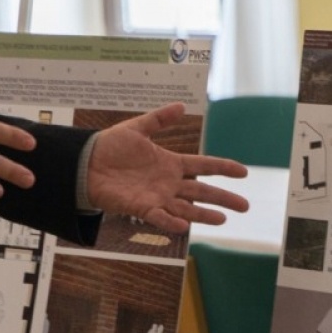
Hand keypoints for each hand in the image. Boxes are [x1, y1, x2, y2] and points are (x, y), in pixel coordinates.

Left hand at [87, 103, 248, 233]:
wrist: (86, 163)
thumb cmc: (110, 146)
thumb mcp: (137, 128)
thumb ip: (159, 119)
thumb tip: (182, 106)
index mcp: (170, 163)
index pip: (203, 166)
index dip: (223, 168)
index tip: (243, 172)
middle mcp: (168, 182)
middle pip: (201, 191)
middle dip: (223, 198)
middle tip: (245, 205)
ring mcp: (157, 196)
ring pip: (186, 208)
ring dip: (204, 214)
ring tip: (222, 219)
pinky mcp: (141, 207)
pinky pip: (159, 216)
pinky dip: (171, 221)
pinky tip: (184, 225)